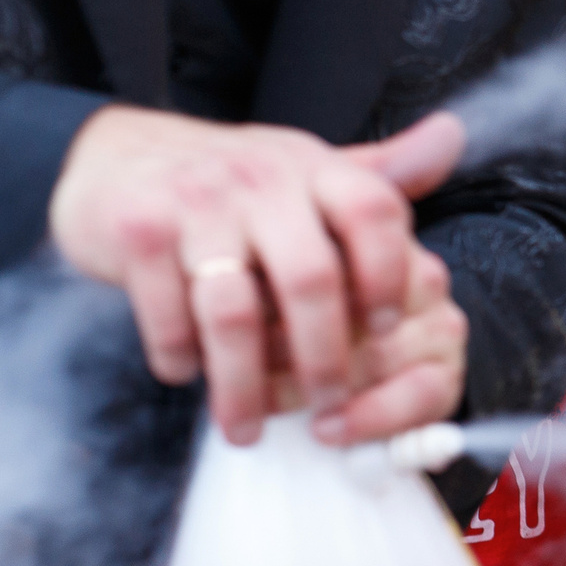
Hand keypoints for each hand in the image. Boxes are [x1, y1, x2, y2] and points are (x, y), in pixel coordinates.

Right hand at [48, 106, 466, 442]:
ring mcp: (196, 202)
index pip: (375, 209)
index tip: (390, 329)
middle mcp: (261, 177)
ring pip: (235, 313)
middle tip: (327, 405)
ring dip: (243, 384)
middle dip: (323, 357)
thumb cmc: (228, 182)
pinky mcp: (136, 230)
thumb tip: (454, 137)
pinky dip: (179, 358)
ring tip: (246, 429)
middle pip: (311, 279)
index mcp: (313, 166)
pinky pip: (168, 316)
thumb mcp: (306, 167)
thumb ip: (378, 171)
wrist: (111, 155)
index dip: (389, 273)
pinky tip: (187, 375)